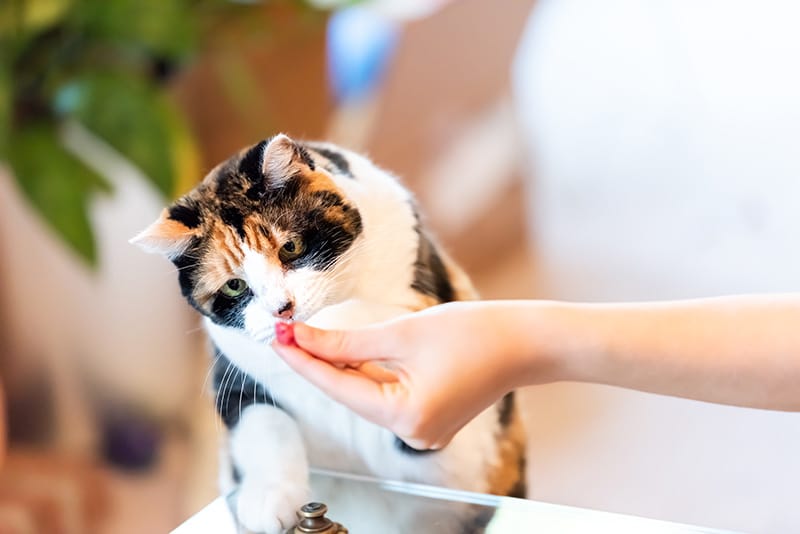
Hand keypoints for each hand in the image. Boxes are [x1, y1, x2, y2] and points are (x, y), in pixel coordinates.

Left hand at [271, 301, 553, 448]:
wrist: (524, 342)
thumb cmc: (474, 333)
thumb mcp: (403, 333)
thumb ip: (347, 343)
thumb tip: (302, 339)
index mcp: (405, 416)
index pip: (337, 387)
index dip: (302, 359)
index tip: (274, 336)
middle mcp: (412, 433)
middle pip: (349, 394)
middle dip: (317, 362)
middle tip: (282, 332)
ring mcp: (422, 430)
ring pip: (366, 395)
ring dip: (339, 367)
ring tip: (305, 339)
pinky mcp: (429, 418)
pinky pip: (386, 396)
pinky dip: (365, 374)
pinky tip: (343, 353)